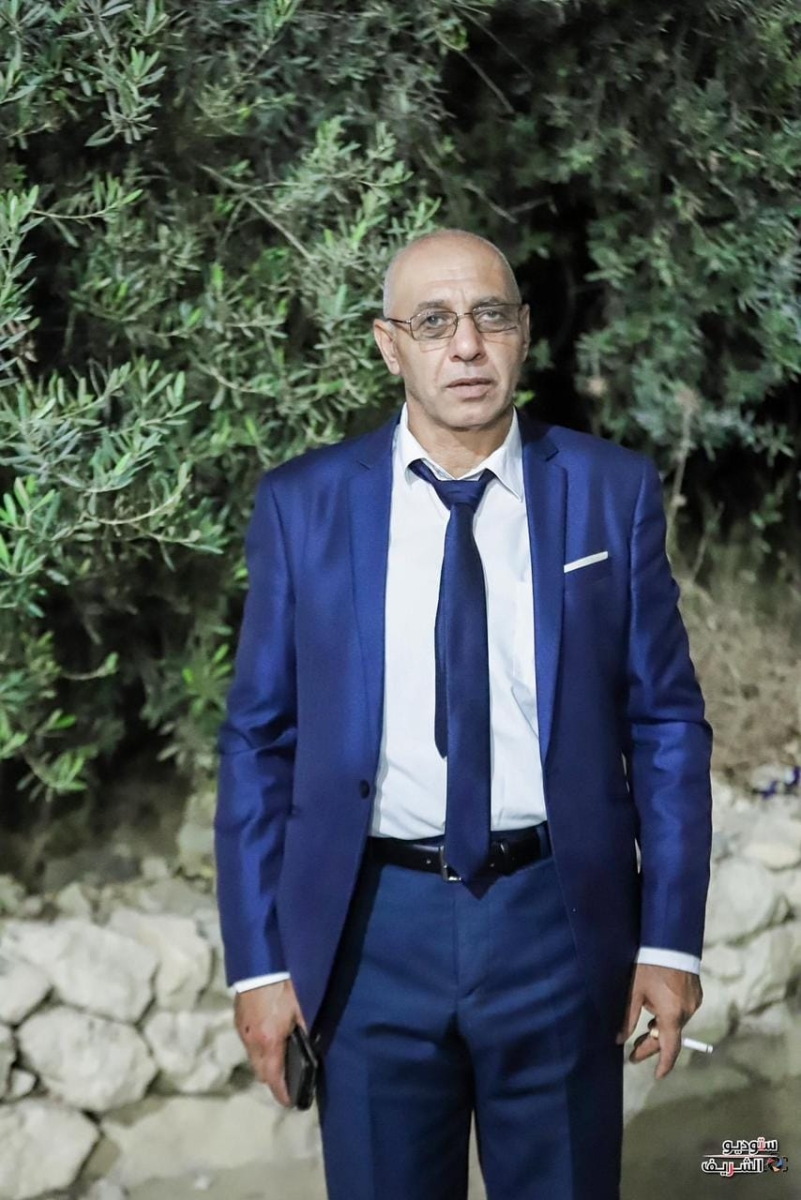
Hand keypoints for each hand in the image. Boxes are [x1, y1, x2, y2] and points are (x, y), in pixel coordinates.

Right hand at [234, 979, 306, 1106]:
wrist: (260, 960)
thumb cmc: (284, 984)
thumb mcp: (303, 1007)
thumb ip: (307, 1030)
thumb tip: (314, 1047)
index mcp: (269, 1041)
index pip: (273, 1077)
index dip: (283, 1093)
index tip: (291, 1102)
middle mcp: (251, 1040)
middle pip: (261, 1071)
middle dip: (274, 1079)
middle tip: (290, 1079)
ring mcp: (242, 1028)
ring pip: (253, 1057)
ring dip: (266, 1062)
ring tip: (283, 1058)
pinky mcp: (238, 1017)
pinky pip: (249, 1041)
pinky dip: (259, 1047)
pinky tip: (272, 1037)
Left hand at [616, 964, 701, 1078]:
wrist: (670, 941)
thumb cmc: (649, 965)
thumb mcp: (634, 991)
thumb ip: (627, 1018)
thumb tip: (618, 1040)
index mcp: (672, 1015)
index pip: (670, 1048)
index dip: (663, 1064)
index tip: (657, 1076)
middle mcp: (686, 1012)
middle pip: (670, 1036)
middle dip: (652, 1045)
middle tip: (634, 1053)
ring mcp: (694, 1002)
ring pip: (675, 1023)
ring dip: (660, 1029)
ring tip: (644, 1029)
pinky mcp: (695, 993)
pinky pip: (682, 1011)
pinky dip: (669, 1016)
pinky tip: (657, 1010)